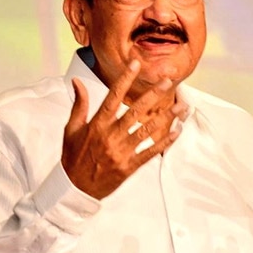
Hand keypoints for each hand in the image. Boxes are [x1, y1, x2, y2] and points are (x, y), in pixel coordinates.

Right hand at [62, 60, 186, 199]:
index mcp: (96, 125)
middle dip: (153, 94)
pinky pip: (150, 152)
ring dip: (166, 117)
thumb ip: (79, 104)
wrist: (74, 188)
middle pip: (135, 111)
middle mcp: (110, 136)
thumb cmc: (73, 157)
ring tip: (181, 106)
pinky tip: (176, 131)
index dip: (124, 79)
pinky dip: (164, 142)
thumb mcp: (71, 129)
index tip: (135, 64)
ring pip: (147, 130)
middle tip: (167, 81)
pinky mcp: (128, 167)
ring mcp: (121, 152)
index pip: (113, 97)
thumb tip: (77, 81)